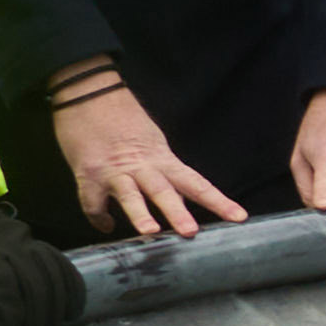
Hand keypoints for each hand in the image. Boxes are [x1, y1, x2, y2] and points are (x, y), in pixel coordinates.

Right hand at [51, 62, 241, 240]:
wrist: (87, 92)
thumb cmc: (123, 118)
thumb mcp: (153, 143)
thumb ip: (167, 172)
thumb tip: (184, 199)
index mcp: (162, 158)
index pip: (196, 183)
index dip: (218, 201)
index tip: (239, 217)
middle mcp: (142, 165)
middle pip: (164, 190)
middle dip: (177, 212)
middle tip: (191, 232)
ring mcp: (114, 170)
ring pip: (130, 195)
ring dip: (140, 214)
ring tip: (150, 232)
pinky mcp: (88, 173)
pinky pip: (93, 202)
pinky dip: (99, 217)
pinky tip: (106, 225)